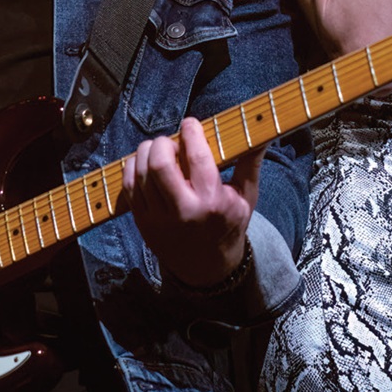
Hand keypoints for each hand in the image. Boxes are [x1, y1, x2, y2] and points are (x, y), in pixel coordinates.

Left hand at [121, 118, 260, 288]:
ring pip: (141, 172)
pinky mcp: (143, 222)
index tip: (190, 123)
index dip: (190, 132)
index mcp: (212, 202)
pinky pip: (128, 187)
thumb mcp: (246, 198)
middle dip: (163, 142)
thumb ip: (250, 164)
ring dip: (146, 151)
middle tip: (171, 140)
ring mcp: (159, 218)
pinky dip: (132, 167)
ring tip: (158, 149)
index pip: (197, 157)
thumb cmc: (228, 226)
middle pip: (161, 163)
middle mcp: (184, 210)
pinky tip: (143, 162)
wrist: (206, 267)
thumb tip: (263, 135)